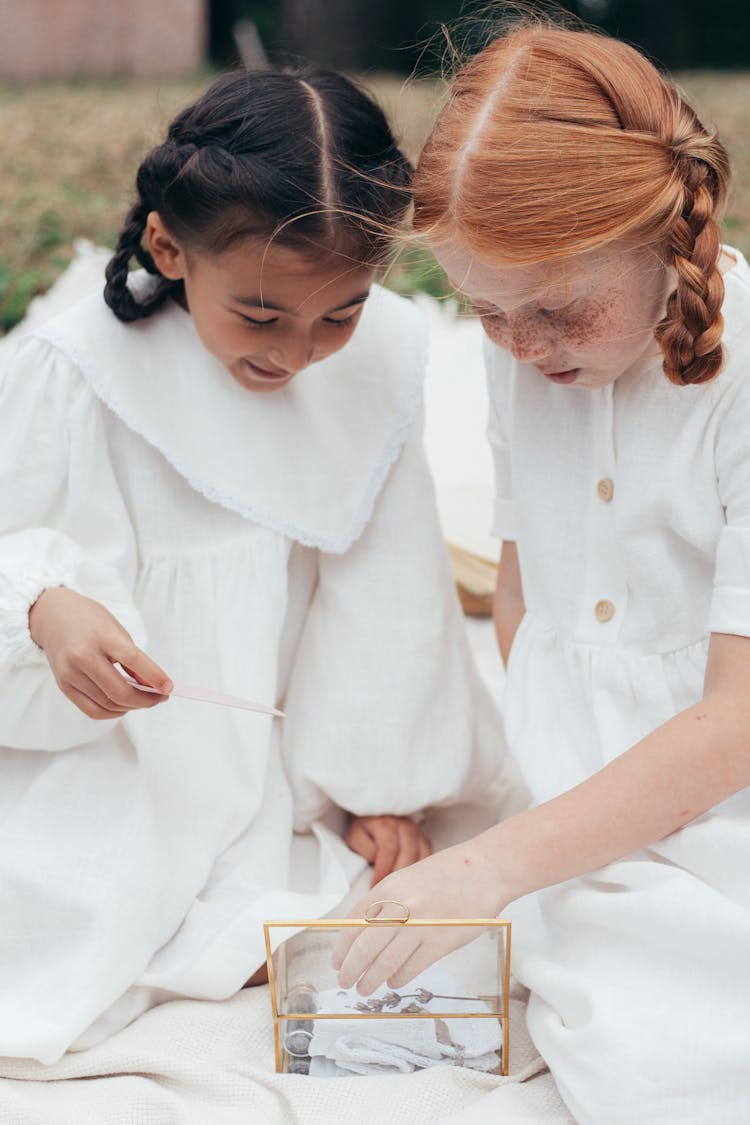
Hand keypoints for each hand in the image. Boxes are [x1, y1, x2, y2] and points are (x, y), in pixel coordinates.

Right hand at [29, 586, 171, 719]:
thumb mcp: (117, 631)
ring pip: (108, 704)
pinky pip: (93, 711)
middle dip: (146, 700)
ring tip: (144, 699)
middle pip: (119, 691)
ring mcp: (70, 674)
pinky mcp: (64, 686)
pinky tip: (124, 705)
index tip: (169, 688)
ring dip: (132, 707)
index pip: (132, 660)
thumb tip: (153, 687)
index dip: (154, 677)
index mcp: (101, 637)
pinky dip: (113, 712)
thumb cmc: (91, 622)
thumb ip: (134, 659)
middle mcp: (82, 656)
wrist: (54, 617)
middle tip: (160, 697)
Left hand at [332, 835, 506, 995]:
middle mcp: (400, 906)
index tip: (337, 962)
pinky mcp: (441, 942)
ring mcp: (420, 925)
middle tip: (345, 982)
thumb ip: (386, 902)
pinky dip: (398, 979)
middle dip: (351, 970)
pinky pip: (411, 967)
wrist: (485, 869)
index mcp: (388, 887)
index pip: (354, 923)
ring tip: (365, 988)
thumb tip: (363, 934)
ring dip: (371, 980)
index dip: (342, 947)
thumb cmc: (448, 873)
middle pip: (365, 947)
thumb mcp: (407, 878)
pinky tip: (393, 982)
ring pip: (385, 962)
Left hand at [344, 814, 431, 885]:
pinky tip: (412, 882)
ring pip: (421, 854)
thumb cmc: (363, 831)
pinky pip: (428, 855)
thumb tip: (378, 863)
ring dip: (412, 875)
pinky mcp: (423, 838)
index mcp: (385, 823)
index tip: (374, 887)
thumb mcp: (355, 837)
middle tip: (389, 893)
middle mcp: (404, 824)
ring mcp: (416, 831)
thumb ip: (365, 849)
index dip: (383, 870)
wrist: (373, 817)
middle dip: (398, 875)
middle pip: (409, 852)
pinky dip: (422, 870)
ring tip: (399, 890)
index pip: (389, 848)